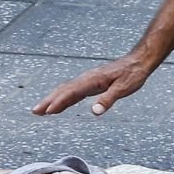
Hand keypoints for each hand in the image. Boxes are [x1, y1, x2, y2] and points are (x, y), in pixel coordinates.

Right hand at [32, 53, 150, 115]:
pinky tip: (58, 107)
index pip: (71, 92)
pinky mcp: (90, 83)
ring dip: (52, 99)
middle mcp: (86, 79)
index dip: (59, 102)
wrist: (138, 62)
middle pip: (63, 90)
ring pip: (65, 90)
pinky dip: (63, 99)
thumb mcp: (124, 88)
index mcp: (92, 80)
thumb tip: (95, 112)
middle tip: (35, 111)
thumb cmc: (132, 74)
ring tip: (40, 111)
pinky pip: (73, 91)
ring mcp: (87, 80)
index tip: (47, 111)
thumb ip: (108, 99)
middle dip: (49, 100)